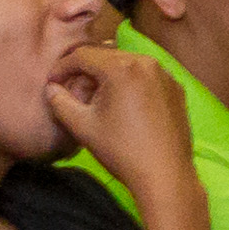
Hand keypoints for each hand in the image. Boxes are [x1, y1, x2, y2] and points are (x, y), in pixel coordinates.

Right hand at [47, 42, 206, 215]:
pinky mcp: (176, 89)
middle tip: (72, 92)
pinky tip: (123, 107)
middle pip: (106, 57)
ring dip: (108, 77)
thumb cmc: (121, 150)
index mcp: (123, 67)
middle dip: (85, 72)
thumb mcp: (82, 125)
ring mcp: (166, 75)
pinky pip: (147, 78)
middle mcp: (148, 63)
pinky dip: (131, 85)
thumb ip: (60, 102)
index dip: (62, 68)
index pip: (83, 55)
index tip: (52, 83)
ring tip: (96, 100)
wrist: (164, 174)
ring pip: (127, 65)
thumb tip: (51, 88)